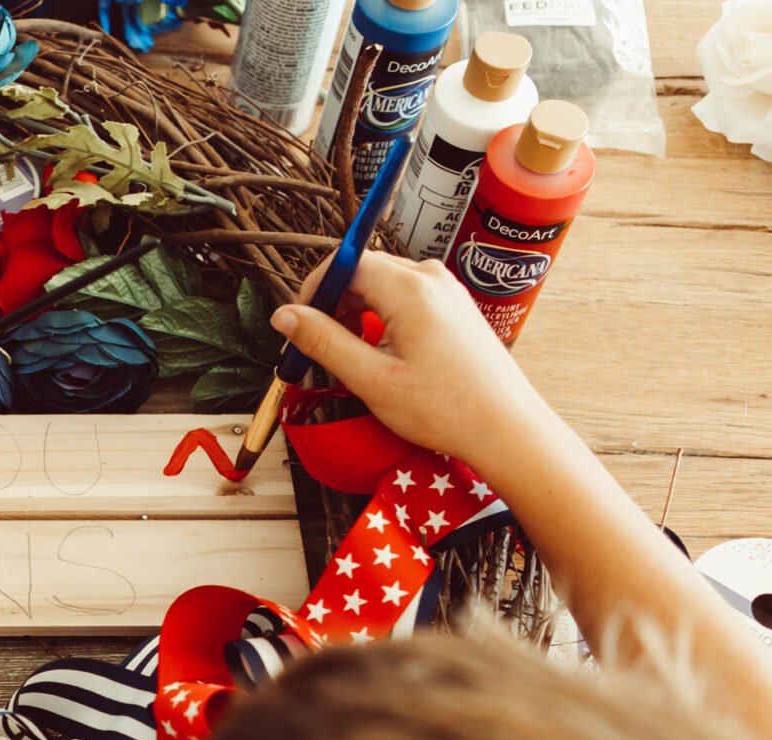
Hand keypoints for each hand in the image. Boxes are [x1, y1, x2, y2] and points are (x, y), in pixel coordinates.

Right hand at [270, 251, 565, 481]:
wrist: (505, 427)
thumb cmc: (443, 408)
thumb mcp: (371, 379)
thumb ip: (324, 342)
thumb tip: (283, 316)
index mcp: (411, 290)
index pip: (347, 263)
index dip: (315, 290)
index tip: (298, 326)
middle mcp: (431, 278)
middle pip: (365, 272)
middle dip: (334, 305)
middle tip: (318, 351)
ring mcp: (447, 291)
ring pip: (384, 287)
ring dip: (357, 315)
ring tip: (351, 360)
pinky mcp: (455, 307)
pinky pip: (406, 299)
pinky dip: (382, 320)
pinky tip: (381, 356)